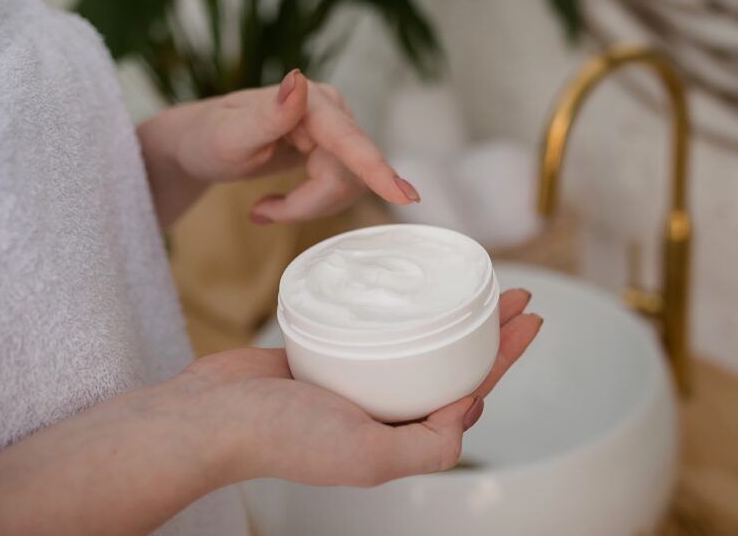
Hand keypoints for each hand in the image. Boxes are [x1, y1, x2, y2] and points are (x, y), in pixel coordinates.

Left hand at [139, 69, 418, 227]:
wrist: (200, 146)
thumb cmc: (206, 138)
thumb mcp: (227, 135)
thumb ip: (267, 114)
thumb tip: (297, 81)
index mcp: (311, 103)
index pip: (350, 143)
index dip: (377, 172)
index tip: (408, 196)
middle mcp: (333, 112)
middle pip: (348, 175)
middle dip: (308, 203)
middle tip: (260, 212)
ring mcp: (337, 131)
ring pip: (348, 187)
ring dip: (307, 206)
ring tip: (265, 206)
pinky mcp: (336, 151)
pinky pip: (341, 188)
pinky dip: (309, 204)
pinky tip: (277, 201)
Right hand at [190, 289, 540, 486]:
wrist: (207, 419)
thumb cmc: (281, 440)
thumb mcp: (368, 456)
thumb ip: (429, 446)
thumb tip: (471, 410)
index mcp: (397, 436)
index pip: (469, 391)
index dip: (504, 357)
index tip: (530, 319)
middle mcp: (380, 410)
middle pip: (450, 362)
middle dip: (488, 329)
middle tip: (515, 291)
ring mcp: (352, 380)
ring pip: (415, 340)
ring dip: (447, 313)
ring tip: (470, 281)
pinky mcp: (324, 353)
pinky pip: (374, 327)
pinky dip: (398, 308)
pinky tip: (410, 286)